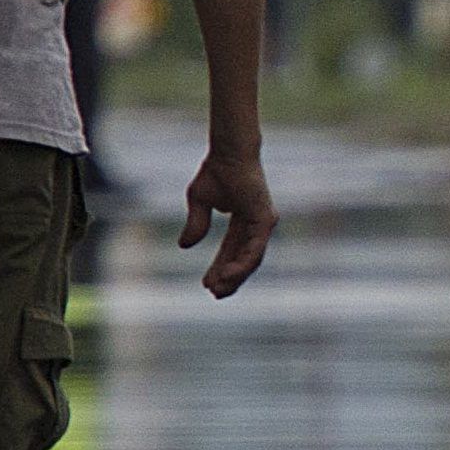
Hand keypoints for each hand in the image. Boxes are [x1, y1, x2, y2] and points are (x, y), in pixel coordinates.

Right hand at [180, 150, 277, 297]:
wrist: (228, 154)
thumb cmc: (216, 172)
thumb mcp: (199, 202)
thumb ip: (196, 224)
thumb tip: (185, 247)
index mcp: (244, 222)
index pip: (233, 252)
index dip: (220, 268)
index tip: (207, 285)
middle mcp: (256, 225)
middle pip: (243, 259)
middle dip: (229, 278)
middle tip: (214, 294)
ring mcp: (263, 223)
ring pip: (251, 259)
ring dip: (235, 276)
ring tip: (219, 289)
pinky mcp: (265, 220)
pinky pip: (254, 249)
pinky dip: (242, 264)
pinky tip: (229, 276)